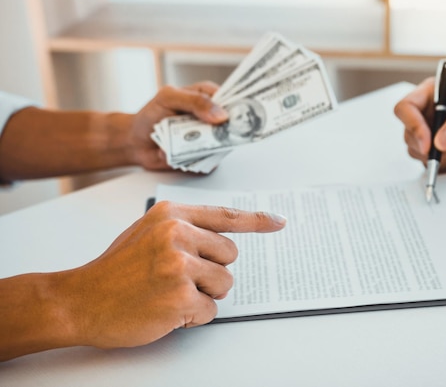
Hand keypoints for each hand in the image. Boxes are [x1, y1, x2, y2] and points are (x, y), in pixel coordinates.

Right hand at [56, 201, 285, 348]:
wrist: (79, 299)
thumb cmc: (115, 269)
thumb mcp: (147, 232)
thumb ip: (184, 228)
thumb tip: (222, 237)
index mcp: (172, 214)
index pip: (226, 215)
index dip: (257, 220)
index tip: (279, 222)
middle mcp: (177, 234)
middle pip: (230, 255)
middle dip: (213, 271)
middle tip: (180, 278)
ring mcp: (179, 266)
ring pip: (225, 283)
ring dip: (204, 295)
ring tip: (170, 294)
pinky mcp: (180, 297)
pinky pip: (211, 310)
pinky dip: (194, 316)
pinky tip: (166, 311)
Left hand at [129, 82, 228, 169]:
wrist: (135, 142)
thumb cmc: (150, 115)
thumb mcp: (168, 98)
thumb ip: (194, 101)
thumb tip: (221, 114)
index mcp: (206, 97)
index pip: (231, 98)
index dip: (240, 105)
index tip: (238, 112)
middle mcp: (211, 119)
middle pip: (231, 125)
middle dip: (223, 131)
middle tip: (205, 133)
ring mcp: (208, 138)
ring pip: (222, 146)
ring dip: (201, 147)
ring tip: (177, 143)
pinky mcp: (202, 156)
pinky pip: (209, 161)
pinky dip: (191, 160)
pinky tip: (173, 153)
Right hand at [394, 78, 445, 169]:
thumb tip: (440, 141)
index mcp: (432, 93)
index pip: (406, 108)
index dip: (412, 126)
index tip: (428, 143)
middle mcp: (427, 112)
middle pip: (408, 133)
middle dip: (427, 147)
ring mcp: (431, 131)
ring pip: (416, 150)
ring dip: (438, 156)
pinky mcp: (437, 148)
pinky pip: (427, 161)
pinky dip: (443, 163)